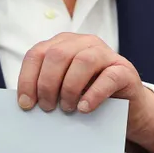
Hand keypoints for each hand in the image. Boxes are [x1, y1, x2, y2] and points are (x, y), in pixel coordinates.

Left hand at [16, 33, 153, 152]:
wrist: (127, 107)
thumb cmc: (89, 97)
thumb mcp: (64, 90)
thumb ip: (47, 89)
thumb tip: (26, 103)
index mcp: (64, 44)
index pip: (37, 53)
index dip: (28, 78)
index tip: (26, 104)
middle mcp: (84, 43)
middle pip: (58, 55)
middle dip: (47, 84)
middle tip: (48, 108)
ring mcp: (106, 54)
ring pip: (83, 61)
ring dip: (69, 88)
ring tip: (67, 109)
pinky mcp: (124, 70)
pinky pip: (108, 77)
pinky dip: (93, 94)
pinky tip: (84, 108)